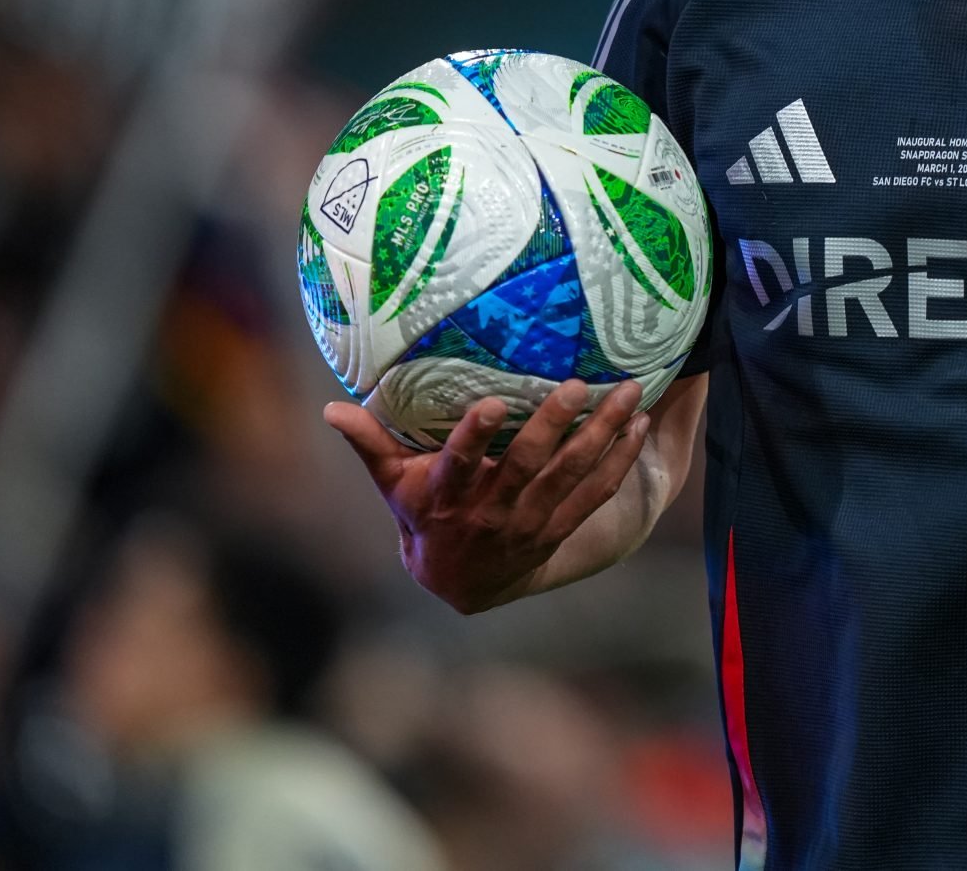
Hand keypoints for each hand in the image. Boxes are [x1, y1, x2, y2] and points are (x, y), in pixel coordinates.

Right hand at [325, 380, 648, 613]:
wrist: (460, 583)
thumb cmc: (423, 518)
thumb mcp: (393, 484)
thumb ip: (369, 443)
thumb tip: (330, 409)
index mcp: (448, 497)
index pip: (460, 465)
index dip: (474, 437)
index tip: (492, 403)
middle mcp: (492, 510)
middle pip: (528, 465)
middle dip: (555, 424)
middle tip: (579, 383)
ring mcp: (531, 521)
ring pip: (572, 476)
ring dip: (602, 434)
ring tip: (626, 394)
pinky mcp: (560, 528)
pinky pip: (596, 493)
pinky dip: (618, 461)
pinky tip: (636, 427)